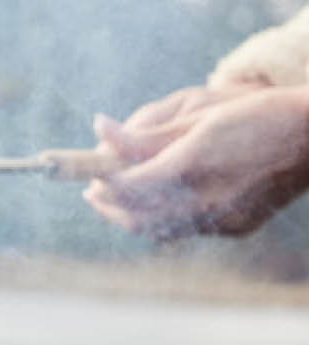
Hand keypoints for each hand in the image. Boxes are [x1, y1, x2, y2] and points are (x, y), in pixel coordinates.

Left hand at [83, 85, 308, 237]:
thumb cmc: (256, 115)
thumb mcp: (199, 115)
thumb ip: (147, 132)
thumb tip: (100, 129)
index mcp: (194, 166)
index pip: (128, 185)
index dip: (102, 180)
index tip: (87, 171)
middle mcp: (207, 201)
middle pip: (138, 217)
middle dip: (109, 207)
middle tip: (90, 193)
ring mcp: (224, 220)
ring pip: (160, 229)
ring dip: (130, 218)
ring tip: (112, 201)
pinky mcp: (236, 228)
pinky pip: (186, 229)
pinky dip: (162, 220)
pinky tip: (154, 204)